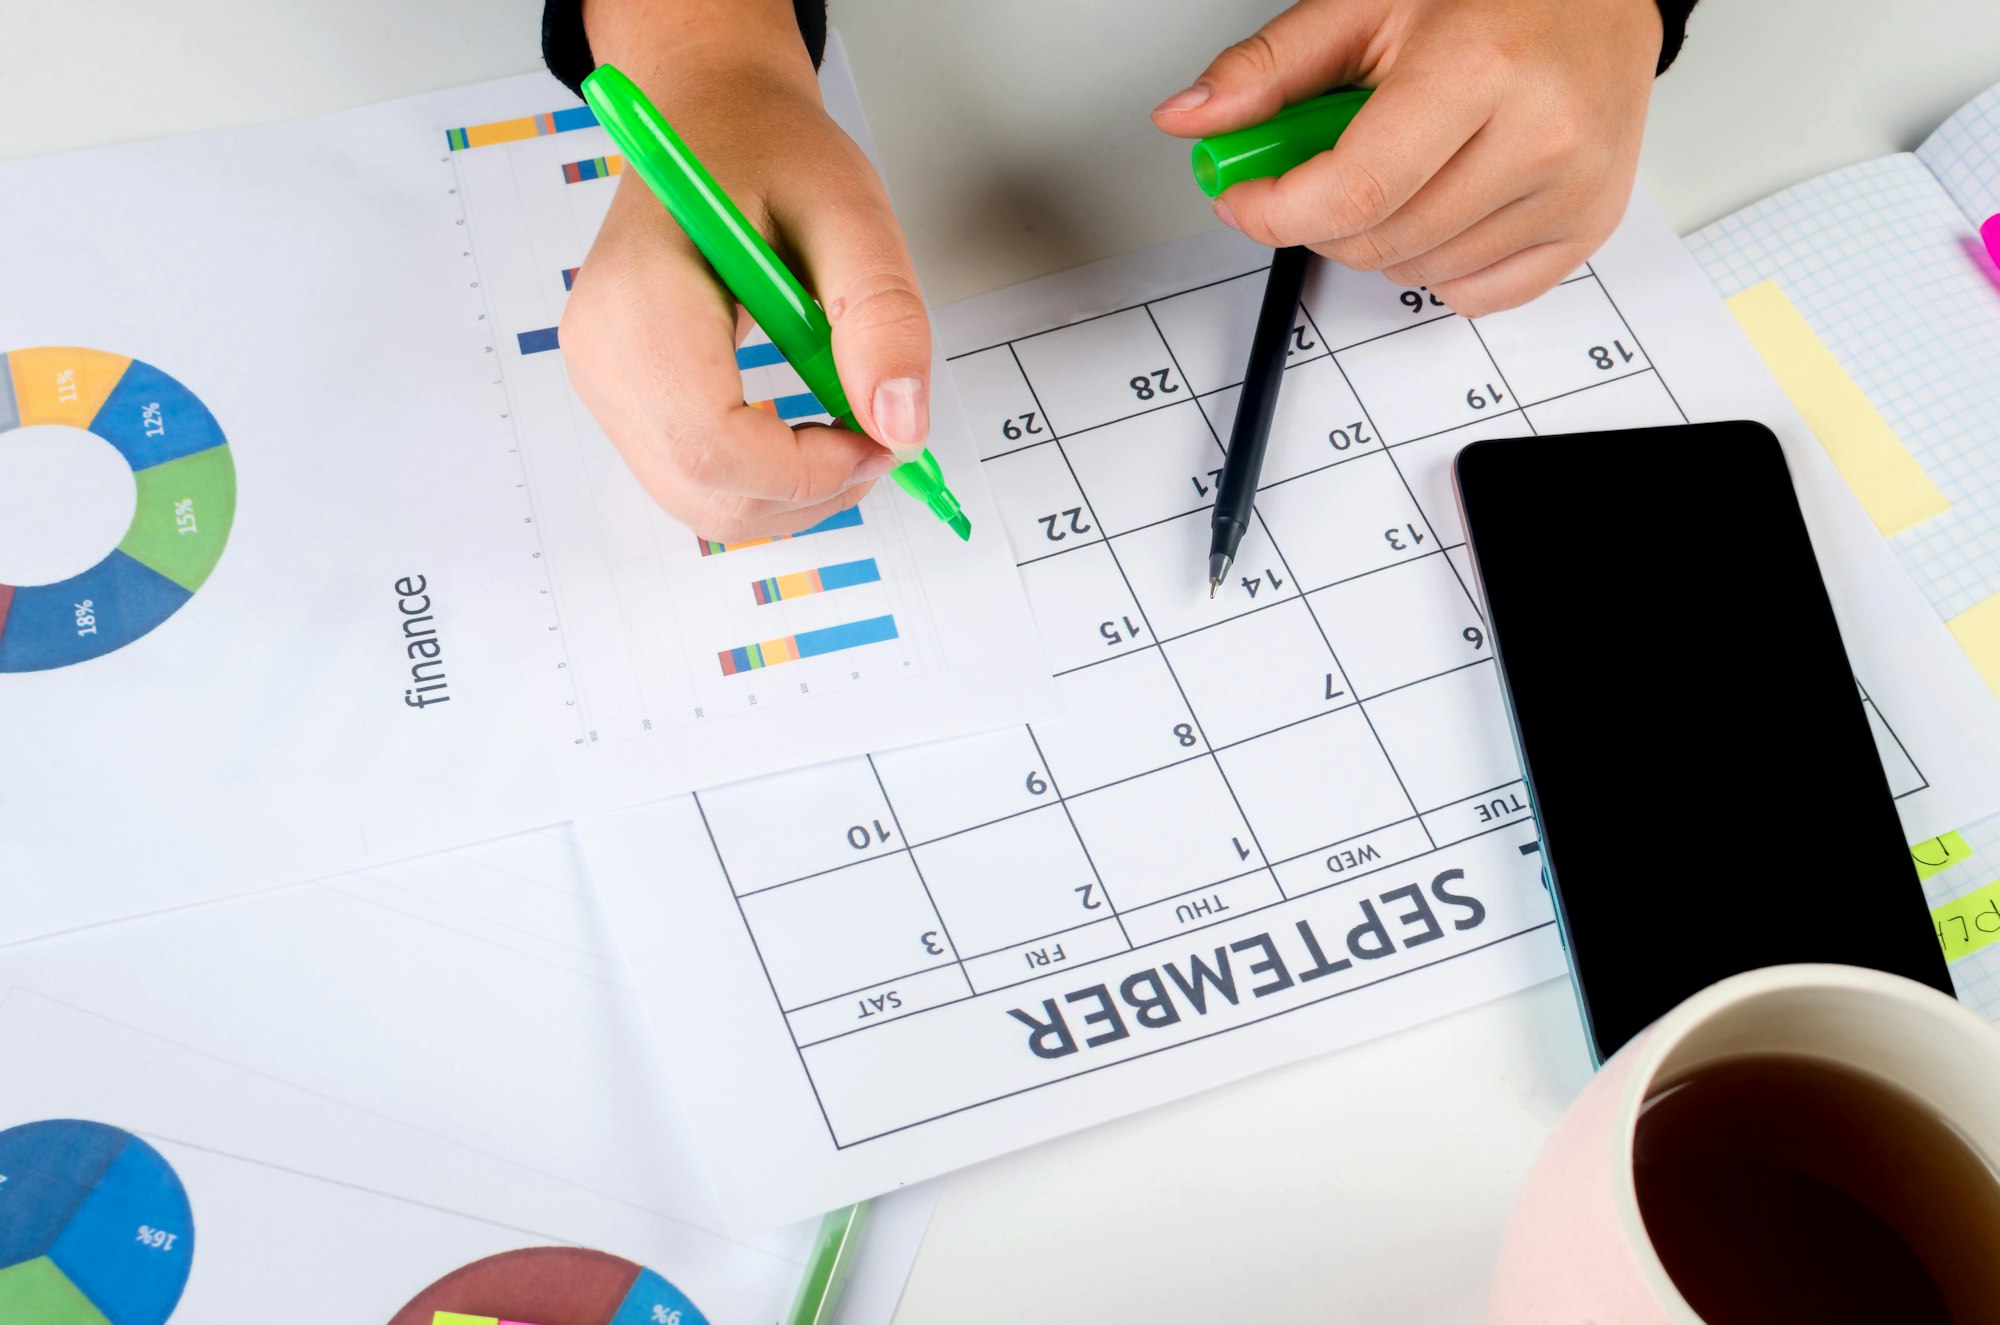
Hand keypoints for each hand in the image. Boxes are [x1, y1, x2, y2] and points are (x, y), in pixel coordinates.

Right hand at [562, 2, 929, 541]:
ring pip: (702, 506)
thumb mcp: (850, 208)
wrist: (709, 120)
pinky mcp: (621, 402)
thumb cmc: (770, 151)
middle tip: (878, 438)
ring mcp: (603, 385)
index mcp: (642, 297)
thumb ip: (884, 314)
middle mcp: (602, 354)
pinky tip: (805, 429)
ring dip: (794, 495)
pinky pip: (695, 484)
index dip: (809, 471)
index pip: (713, 446)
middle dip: (810, 492)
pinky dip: (766, 482)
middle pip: (706, 494)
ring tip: (846, 428)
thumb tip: (902, 426)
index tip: (879, 440)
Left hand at [1151, 0, 1662, 315]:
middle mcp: (1538, 135)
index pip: (1353, 191)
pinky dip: (1438, 268)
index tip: (1244, 197)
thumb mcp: (1365, 8)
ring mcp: (1570, 190)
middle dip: (1321, 221)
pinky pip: (1476, 296)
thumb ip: (1270, 69)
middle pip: (1379, 241)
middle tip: (1321, 170)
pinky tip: (1443, 205)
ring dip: (1380, 241)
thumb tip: (1190, 118)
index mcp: (1479, 70)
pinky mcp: (1587, 226)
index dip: (1276, 210)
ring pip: (1418, 276)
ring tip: (1400, 170)